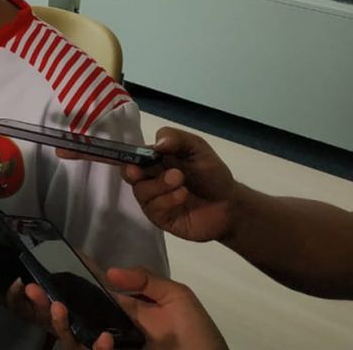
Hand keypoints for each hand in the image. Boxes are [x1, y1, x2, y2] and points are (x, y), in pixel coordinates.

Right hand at [46, 267, 225, 349]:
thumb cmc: (198, 336)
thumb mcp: (177, 298)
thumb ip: (146, 280)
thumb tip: (108, 272)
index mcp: (121, 309)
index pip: (86, 289)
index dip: (65, 275)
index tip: (44, 258)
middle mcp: (108, 328)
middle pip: (68, 315)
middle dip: (44, 303)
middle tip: (30, 288)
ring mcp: (110, 348)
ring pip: (71, 338)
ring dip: (59, 324)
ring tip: (59, 308)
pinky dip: (92, 348)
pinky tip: (103, 340)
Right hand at [122, 127, 239, 242]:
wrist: (229, 205)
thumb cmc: (211, 174)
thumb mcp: (197, 148)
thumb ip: (177, 139)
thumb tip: (157, 144)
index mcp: (154, 160)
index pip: (132, 155)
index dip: (127, 154)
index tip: (129, 155)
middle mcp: (149, 179)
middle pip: (128, 173)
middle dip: (134, 171)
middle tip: (146, 169)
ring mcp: (153, 199)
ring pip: (140, 191)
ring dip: (159, 184)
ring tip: (180, 180)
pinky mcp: (159, 217)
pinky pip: (153, 208)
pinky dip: (167, 199)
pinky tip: (183, 195)